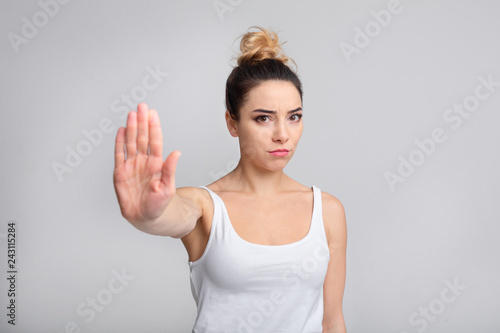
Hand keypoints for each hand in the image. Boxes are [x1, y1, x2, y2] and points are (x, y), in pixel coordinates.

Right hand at [113, 103, 180, 223]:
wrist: (146, 218)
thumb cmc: (159, 205)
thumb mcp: (167, 188)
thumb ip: (170, 170)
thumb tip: (177, 153)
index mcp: (156, 164)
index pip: (154, 141)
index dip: (153, 127)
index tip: (152, 113)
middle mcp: (143, 162)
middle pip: (142, 138)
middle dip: (142, 122)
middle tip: (142, 106)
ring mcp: (131, 166)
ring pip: (131, 143)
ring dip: (131, 128)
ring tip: (132, 113)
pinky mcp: (120, 173)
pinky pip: (119, 155)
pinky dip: (119, 143)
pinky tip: (122, 130)